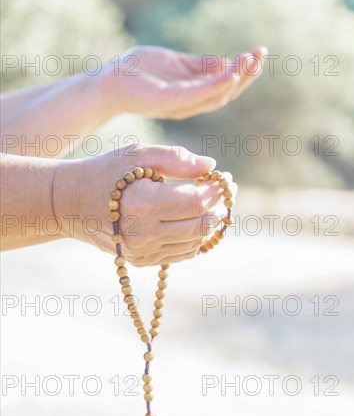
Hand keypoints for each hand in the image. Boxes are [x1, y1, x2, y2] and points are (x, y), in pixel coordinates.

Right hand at [53, 144, 236, 265]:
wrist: (68, 203)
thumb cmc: (104, 172)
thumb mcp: (137, 155)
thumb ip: (175, 158)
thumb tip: (209, 165)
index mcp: (144, 204)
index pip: (197, 202)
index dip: (216, 190)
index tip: (223, 178)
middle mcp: (144, 234)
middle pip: (201, 224)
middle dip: (218, 206)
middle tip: (223, 190)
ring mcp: (143, 251)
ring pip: (195, 241)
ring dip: (209, 222)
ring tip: (210, 203)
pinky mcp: (141, 261)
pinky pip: (181, 253)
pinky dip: (194, 237)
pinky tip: (194, 220)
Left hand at [102, 45, 267, 119]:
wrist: (110, 82)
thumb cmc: (140, 71)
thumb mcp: (177, 63)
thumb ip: (200, 65)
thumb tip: (228, 62)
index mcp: (193, 94)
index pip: (225, 85)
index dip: (244, 72)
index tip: (258, 53)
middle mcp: (191, 104)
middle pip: (227, 93)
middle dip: (247, 75)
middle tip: (262, 55)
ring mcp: (182, 105)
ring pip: (218, 96)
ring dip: (237, 78)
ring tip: (251, 59)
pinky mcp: (171, 101)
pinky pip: (200, 94)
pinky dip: (218, 83)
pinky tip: (232, 70)